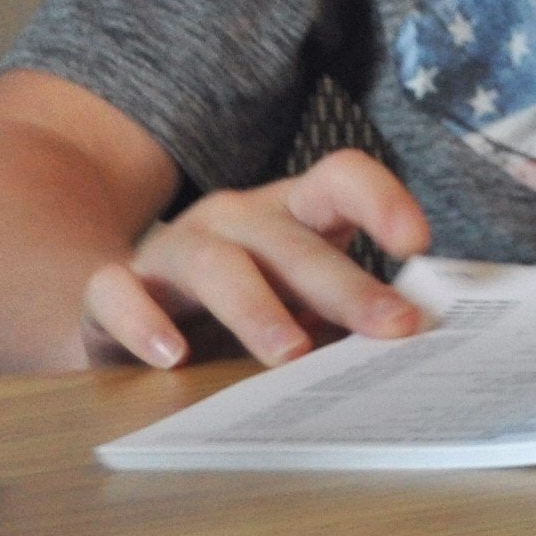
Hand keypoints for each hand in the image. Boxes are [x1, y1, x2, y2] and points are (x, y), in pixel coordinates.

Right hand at [80, 150, 429, 368]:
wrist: (135, 309)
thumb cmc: (244, 301)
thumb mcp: (301, 298)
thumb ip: (346, 310)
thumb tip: (411, 341)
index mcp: (293, 212)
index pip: (341, 177)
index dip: (382, 199)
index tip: (418, 244)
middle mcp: (236, 218)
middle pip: (291, 241)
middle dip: (345, 286)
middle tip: (390, 328)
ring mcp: (174, 246)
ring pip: (215, 264)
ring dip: (257, 309)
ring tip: (291, 354)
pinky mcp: (117, 286)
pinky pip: (119, 292)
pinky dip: (144, 323)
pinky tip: (173, 357)